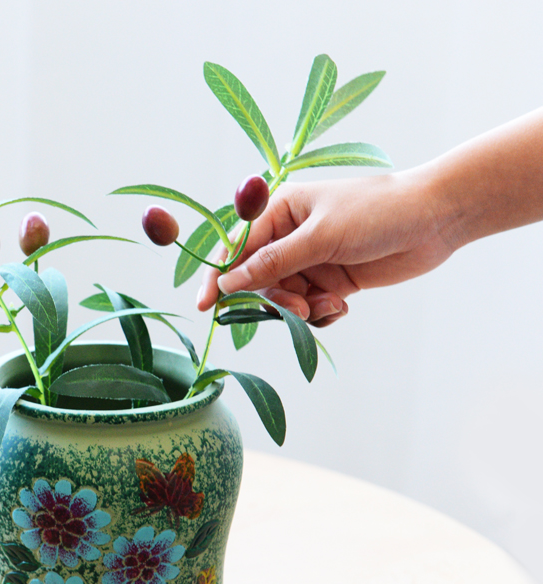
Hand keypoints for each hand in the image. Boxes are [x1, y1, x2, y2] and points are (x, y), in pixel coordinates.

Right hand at [196, 170, 457, 326]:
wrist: (436, 220)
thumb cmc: (377, 212)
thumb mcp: (321, 236)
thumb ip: (273, 262)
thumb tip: (227, 283)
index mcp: (279, 213)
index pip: (236, 249)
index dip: (219, 277)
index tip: (205, 306)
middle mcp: (289, 237)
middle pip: (258, 280)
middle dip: (276, 298)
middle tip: (299, 308)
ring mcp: (310, 261)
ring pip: (285, 298)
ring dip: (303, 309)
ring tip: (330, 304)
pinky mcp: (331, 281)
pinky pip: (309, 308)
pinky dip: (322, 313)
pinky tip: (342, 305)